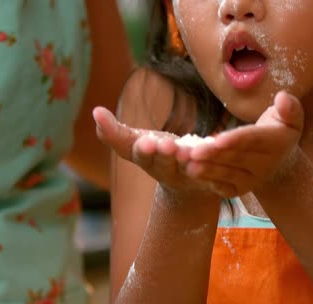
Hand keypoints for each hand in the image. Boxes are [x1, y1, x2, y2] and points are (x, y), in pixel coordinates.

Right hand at [93, 107, 210, 194]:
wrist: (188, 183)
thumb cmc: (158, 154)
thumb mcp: (136, 142)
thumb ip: (115, 133)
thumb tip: (95, 111)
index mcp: (147, 160)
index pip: (140, 155)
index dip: (143, 149)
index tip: (144, 141)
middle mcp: (166, 171)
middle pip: (164, 163)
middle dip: (164, 155)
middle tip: (167, 145)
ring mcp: (188, 177)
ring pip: (189, 168)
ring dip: (188, 159)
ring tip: (189, 149)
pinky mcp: (210, 179)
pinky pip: (213, 172)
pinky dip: (214, 163)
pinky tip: (217, 150)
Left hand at [187, 91, 304, 196]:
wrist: (282, 166)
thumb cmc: (279, 132)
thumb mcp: (291, 119)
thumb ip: (289, 108)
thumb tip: (282, 97)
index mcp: (275, 144)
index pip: (253, 140)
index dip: (236, 140)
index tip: (217, 139)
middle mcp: (264, 165)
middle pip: (235, 158)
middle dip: (213, 155)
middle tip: (192, 151)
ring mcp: (252, 180)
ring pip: (227, 174)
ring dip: (207, 169)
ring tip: (187, 164)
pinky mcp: (240, 190)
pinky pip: (224, 187)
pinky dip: (208, 181)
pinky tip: (192, 173)